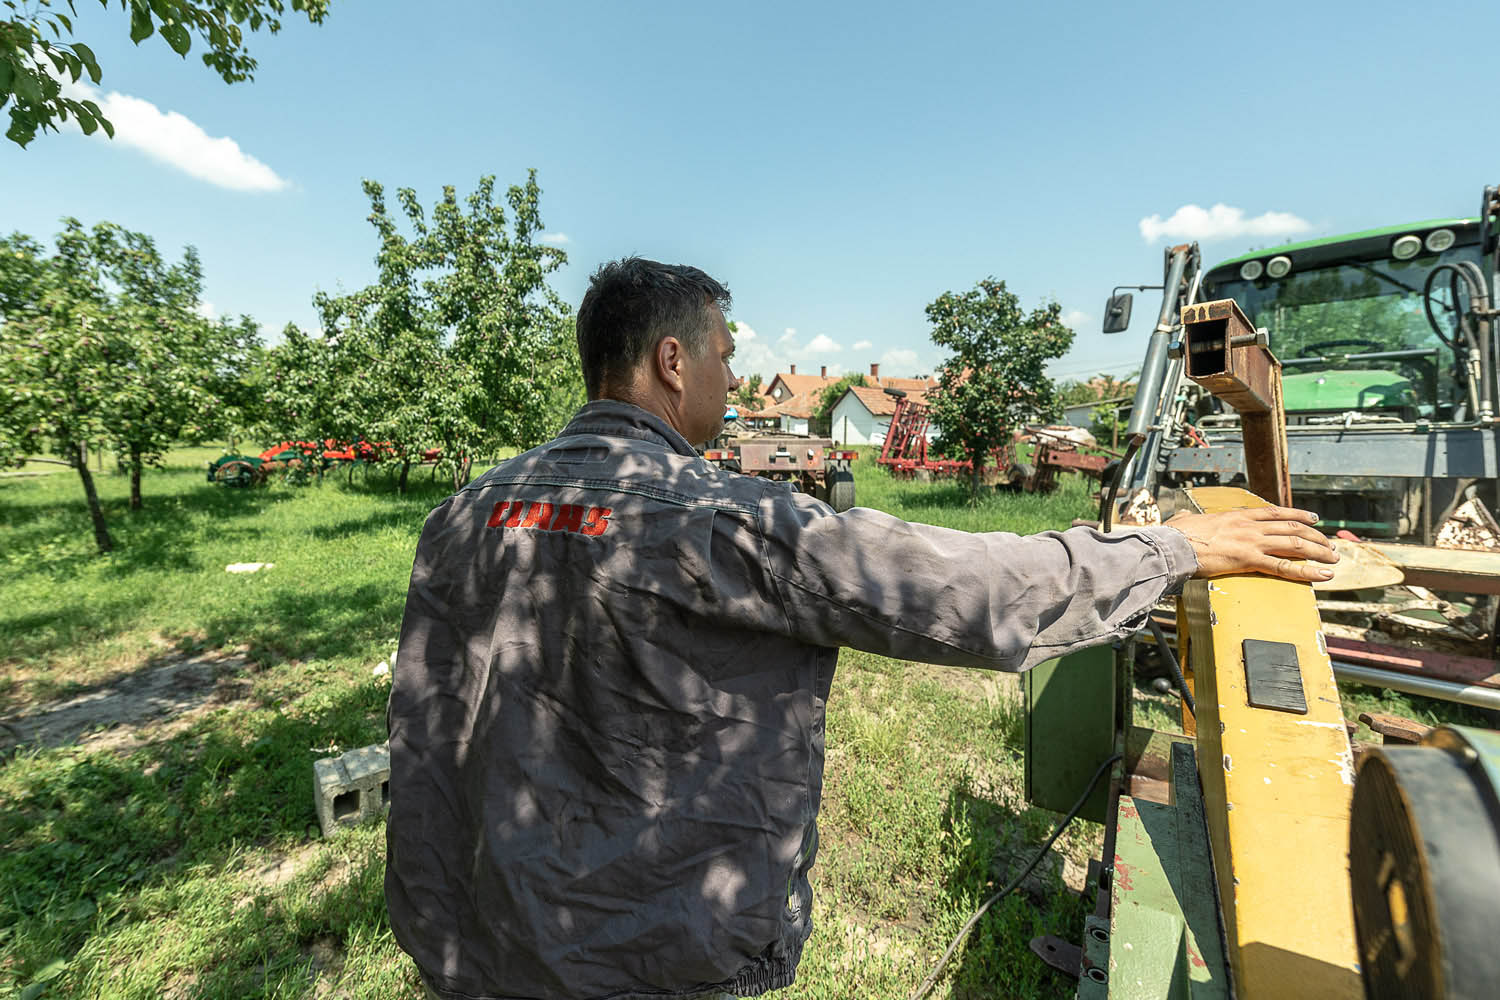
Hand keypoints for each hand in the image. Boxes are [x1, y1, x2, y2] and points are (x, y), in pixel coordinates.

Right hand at [1164, 505, 1337, 581]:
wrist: (1173, 545)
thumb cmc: (1175, 535)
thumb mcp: (1184, 520)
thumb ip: (1189, 518)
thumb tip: (1182, 517)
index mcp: (1237, 516)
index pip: (1275, 512)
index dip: (1297, 514)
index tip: (1313, 519)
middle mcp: (1249, 526)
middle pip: (1292, 528)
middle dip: (1315, 537)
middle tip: (1330, 545)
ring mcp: (1252, 542)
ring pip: (1295, 544)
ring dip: (1318, 551)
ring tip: (1334, 559)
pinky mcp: (1250, 560)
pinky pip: (1285, 566)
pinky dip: (1307, 571)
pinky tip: (1323, 575)